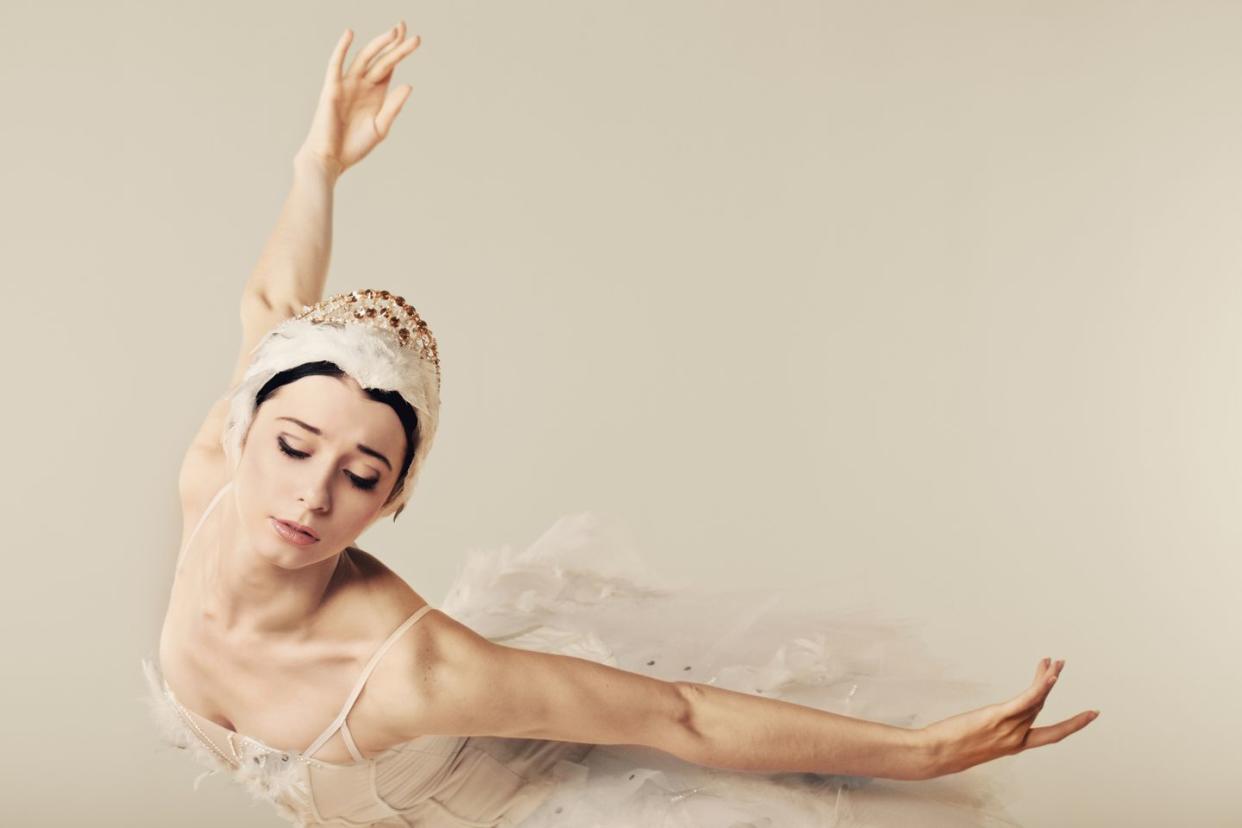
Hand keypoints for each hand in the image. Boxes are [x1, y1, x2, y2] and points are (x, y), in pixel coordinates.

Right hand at [296, 22, 421, 178]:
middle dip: (393, 44)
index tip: (415, 39)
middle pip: (380, 59)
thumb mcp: (380, 127)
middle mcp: (362, 85)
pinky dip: (342, 49)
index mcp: (376, 94)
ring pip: (364, 58)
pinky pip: (336, 64)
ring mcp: (347, 85)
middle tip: (406, 27)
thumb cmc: (354, 146)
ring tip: (393, 32)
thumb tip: (408, 84)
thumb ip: (393, 106)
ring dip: (377, 44)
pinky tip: (350, 34)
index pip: (390, 67)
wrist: (331, 158)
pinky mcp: (332, 89)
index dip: (400, 52)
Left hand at [917, 657, 1097, 778]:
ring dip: (1046, 677)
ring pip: (1035, 699)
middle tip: (1061, 664)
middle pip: (1040, 705)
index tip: (1091, 714)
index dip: (1073, 725)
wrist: (935, 754)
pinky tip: (1049, 673)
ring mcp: (1008, 727)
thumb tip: (989, 725)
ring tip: (1054, 661)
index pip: (1052, 734)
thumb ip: (991, 734)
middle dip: (1052, 683)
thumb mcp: (977, 744)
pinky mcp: (997, 716)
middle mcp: (1016, 738)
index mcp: (1014, 745)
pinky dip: (1040, 686)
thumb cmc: (949, 749)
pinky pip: (1026, 700)